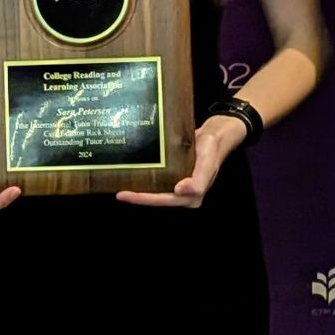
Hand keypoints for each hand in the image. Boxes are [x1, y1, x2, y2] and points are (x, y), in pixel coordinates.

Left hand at [117, 114, 246, 208]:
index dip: (144, 199)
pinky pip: (158, 180)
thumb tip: (180, 191)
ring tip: (121, 183)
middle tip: (119, 192)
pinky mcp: (175, 175)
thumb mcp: (207, 164)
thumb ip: (198, 182)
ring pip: (155, 190)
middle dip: (138, 196)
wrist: (215, 134)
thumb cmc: (212, 150)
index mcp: (192, 196)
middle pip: (156, 198)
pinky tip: (133, 173)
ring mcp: (178, 185)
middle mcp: (183, 194)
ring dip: (140, 189)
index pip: (163, 200)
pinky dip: (146, 178)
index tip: (125, 195)